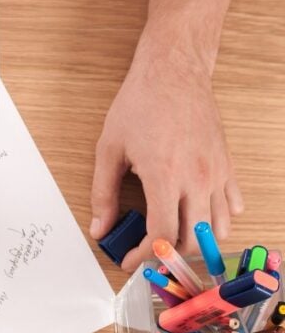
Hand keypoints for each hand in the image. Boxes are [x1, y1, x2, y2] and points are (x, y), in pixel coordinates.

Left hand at [89, 40, 243, 271]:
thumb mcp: (109, 150)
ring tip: (171, 238)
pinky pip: (232, 204)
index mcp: (165, 177)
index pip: (162, 236)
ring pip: (218, 228)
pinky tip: (196, 215)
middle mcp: (196, 179)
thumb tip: (100, 228)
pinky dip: (217, 219)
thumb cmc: (140, 104)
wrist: (173, 72)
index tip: (129, 260)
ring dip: (195, 241)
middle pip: (192, 240)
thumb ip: (103, 194)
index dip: (144, 256)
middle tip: (147, 253)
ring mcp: (216, 173)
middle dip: (168, 255)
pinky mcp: (227, 165)